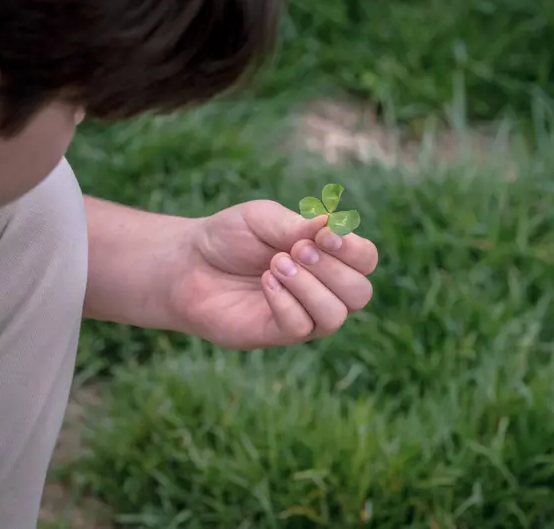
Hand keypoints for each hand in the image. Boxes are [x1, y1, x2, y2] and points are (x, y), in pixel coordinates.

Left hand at [169, 200, 377, 349]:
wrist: (186, 264)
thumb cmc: (230, 238)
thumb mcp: (263, 219)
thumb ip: (297, 225)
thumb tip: (332, 223)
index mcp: (327, 258)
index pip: (366, 260)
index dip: (354, 249)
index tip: (325, 233)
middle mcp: (323, 290)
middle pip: (360, 293)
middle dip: (333, 270)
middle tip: (296, 250)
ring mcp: (302, 316)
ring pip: (335, 316)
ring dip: (309, 287)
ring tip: (276, 264)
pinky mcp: (275, 334)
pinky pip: (299, 328)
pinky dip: (286, 302)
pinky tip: (265, 282)